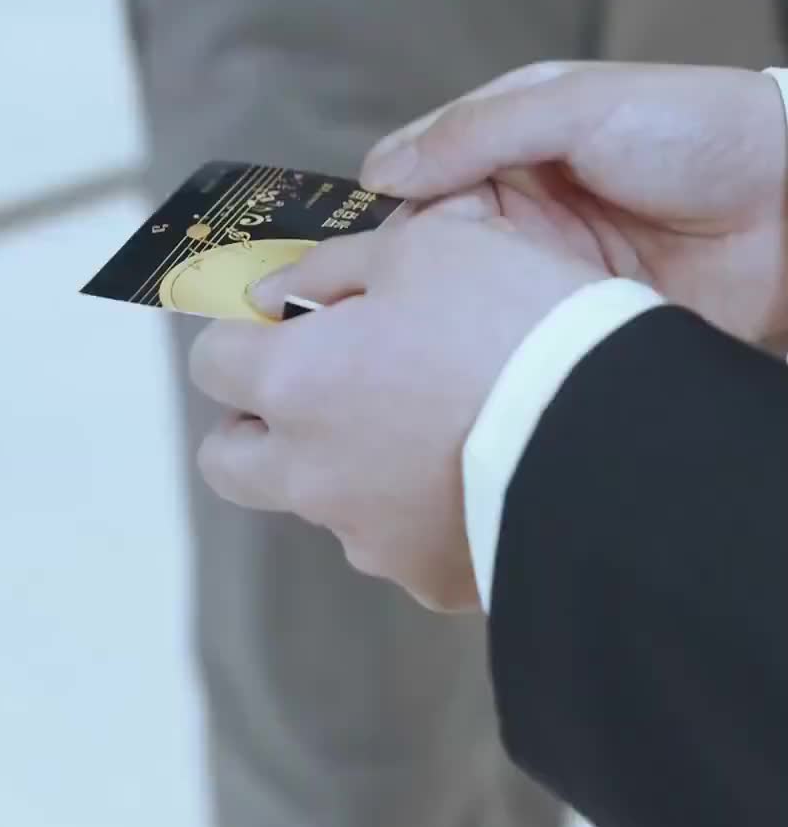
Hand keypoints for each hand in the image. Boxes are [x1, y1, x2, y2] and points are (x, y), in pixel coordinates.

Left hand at [191, 208, 601, 610]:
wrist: (615, 435)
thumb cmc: (516, 322)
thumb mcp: (430, 245)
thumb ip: (336, 267)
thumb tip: (278, 294)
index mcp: (295, 382)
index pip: (211, 363)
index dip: (243, 336)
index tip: (286, 323)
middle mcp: (310, 471)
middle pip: (230, 460)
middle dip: (257, 425)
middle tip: (324, 388)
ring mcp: (368, 537)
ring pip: (321, 503)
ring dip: (348, 467)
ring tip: (433, 425)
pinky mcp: (429, 580)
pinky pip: (401, 543)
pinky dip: (422, 511)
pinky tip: (480, 469)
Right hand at [363, 64, 787, 346]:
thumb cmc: (695, 130)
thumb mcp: (578, 105)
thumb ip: (480, 131)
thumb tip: (383, 172)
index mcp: (511, 144)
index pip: (421, 180)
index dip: (389, 214)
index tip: (358, 251)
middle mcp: (523, 210)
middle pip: (434, 250)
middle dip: (407, 277)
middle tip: (382, 307)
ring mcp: (549, 269)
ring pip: (468, 302)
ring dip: (448, 320)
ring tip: (418, 342)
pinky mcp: (579, 322)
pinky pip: (521, 342)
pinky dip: (497, 353)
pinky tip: (472, 366)